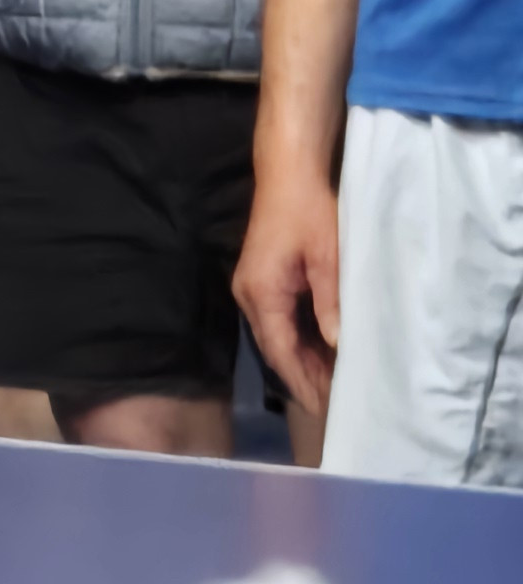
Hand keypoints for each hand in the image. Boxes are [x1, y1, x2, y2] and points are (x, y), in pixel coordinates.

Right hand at [234, 175, 342, 415]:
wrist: (287, 175)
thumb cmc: (311, 214)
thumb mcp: (329, 259)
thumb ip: (330, 303)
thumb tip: (335, 345)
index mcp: (262, 294)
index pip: (281, 350)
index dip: (301, 381)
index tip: (322, 408)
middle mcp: (249, 296)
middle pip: (275, 347)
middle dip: (301, 376)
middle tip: (332, 404)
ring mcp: (251, 288)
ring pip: (276, 336)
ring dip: (300, 359)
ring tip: (329, 384)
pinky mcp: (260, 280)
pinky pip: (277, 321)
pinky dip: (298, 340)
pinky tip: (319, 350)